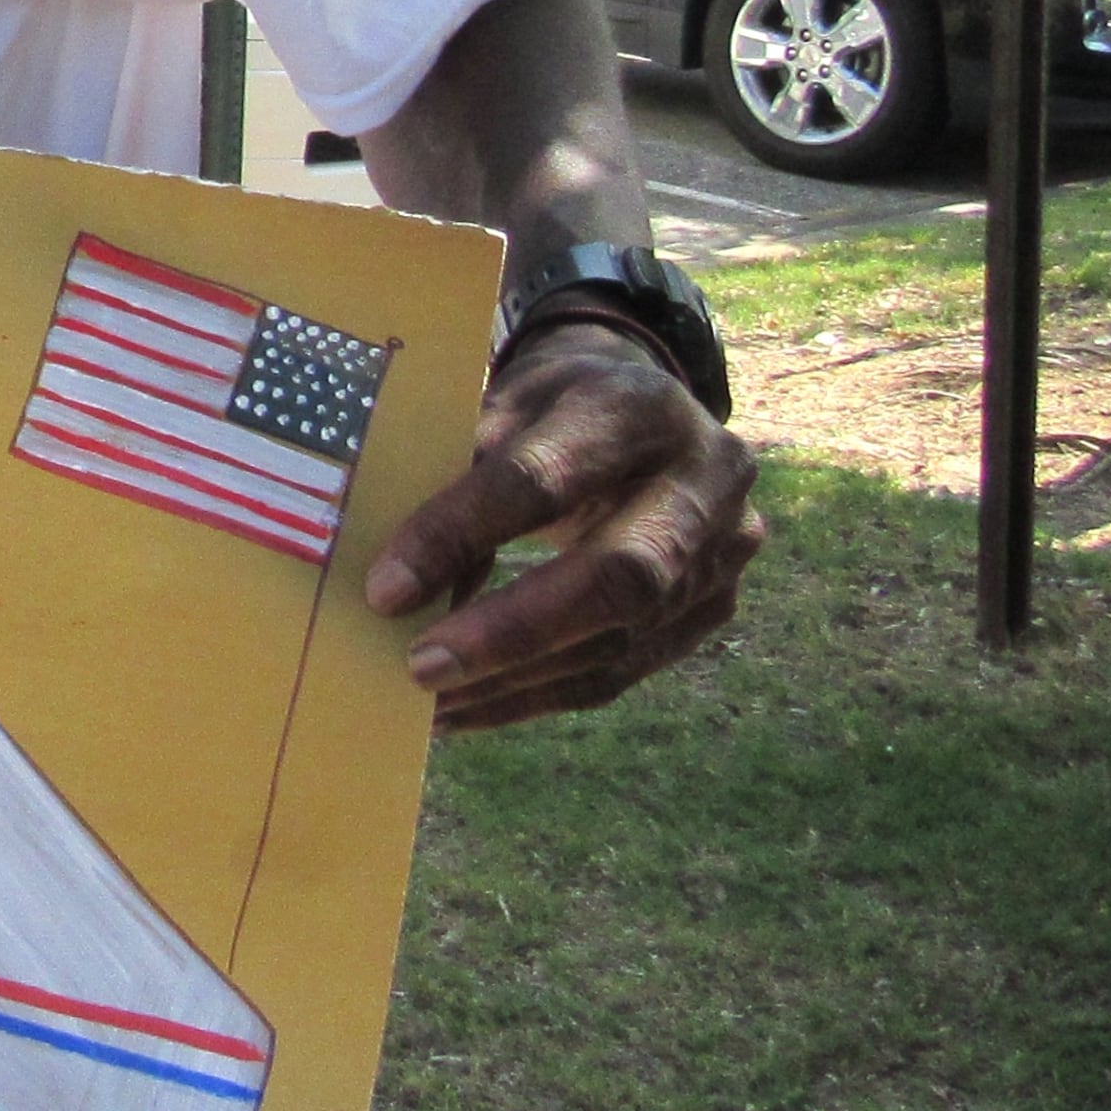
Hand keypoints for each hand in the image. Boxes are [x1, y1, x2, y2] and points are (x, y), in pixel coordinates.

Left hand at [361, 317, 761, 732]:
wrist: (646, 412)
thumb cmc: (551, 407)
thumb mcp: (504, 402)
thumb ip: (460, 472)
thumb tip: (392, 575)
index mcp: (638, 407)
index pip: (546, 479)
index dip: (463, 534)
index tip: (385, 590)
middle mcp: (705, 479)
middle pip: (620, 574)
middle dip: (512, 631)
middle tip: (421, 668)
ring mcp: (725, 551)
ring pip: (621, 637)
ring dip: (515, 680)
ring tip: (429, 702)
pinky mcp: (714, 608)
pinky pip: (623, 668)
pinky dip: (538, 694)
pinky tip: (469, 707)